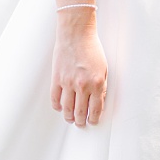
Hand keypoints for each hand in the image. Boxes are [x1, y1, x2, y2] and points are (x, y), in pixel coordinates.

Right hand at [51, 10, 107, 126]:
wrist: (76, 35)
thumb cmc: (91, 48)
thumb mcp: (104, 68)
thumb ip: (102, 85)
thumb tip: (99, 101)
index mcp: (97, 83)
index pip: (96, 108)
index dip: (94, 118)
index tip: (93, 122)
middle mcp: (82, 85)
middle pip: (80, 111)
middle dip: (81, 121)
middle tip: (81, 124)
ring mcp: (68, 83)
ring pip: (67, 108)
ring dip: (69, 117)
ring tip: (71, 120)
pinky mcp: (56, 79)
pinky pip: (55, 98)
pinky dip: (57, 106)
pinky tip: (60, 108)